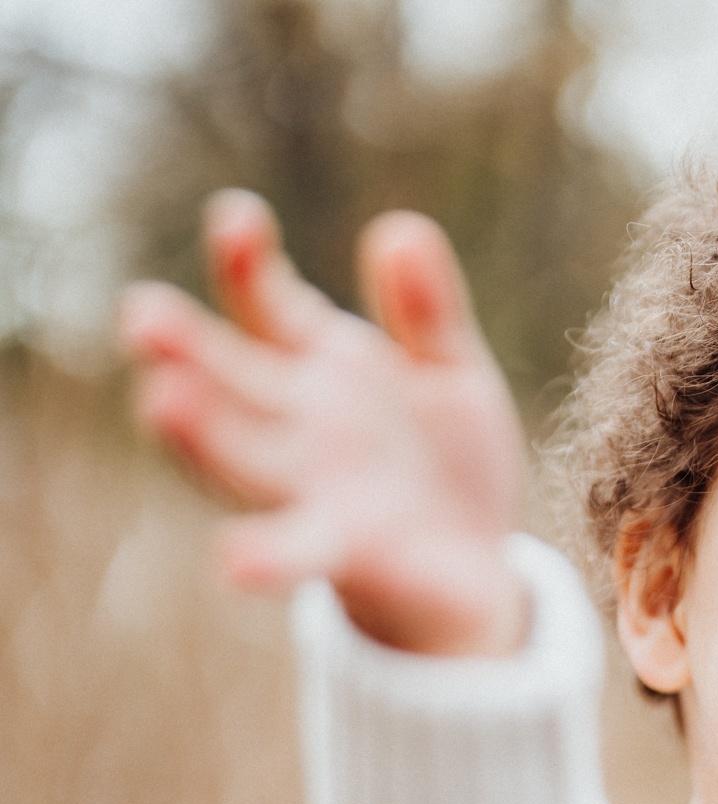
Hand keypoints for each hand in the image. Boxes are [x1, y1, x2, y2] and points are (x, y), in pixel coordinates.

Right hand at [119, 190, 527, 656]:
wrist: (480, 575)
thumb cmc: (449, 469)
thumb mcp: (451, 376)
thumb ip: (428, 311)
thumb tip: (400, 231)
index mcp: (319, 369)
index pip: (265, 305)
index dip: (245, 263)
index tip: (238, 218)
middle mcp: (297, 428)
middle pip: (227, 380)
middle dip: (183, 350)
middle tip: (142, 314)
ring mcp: (312, 492)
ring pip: (241, 458)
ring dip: (201, 437)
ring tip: (161, 404)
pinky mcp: (342, 553)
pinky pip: (296, 554)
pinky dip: (266, 558)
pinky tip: (232, 564)